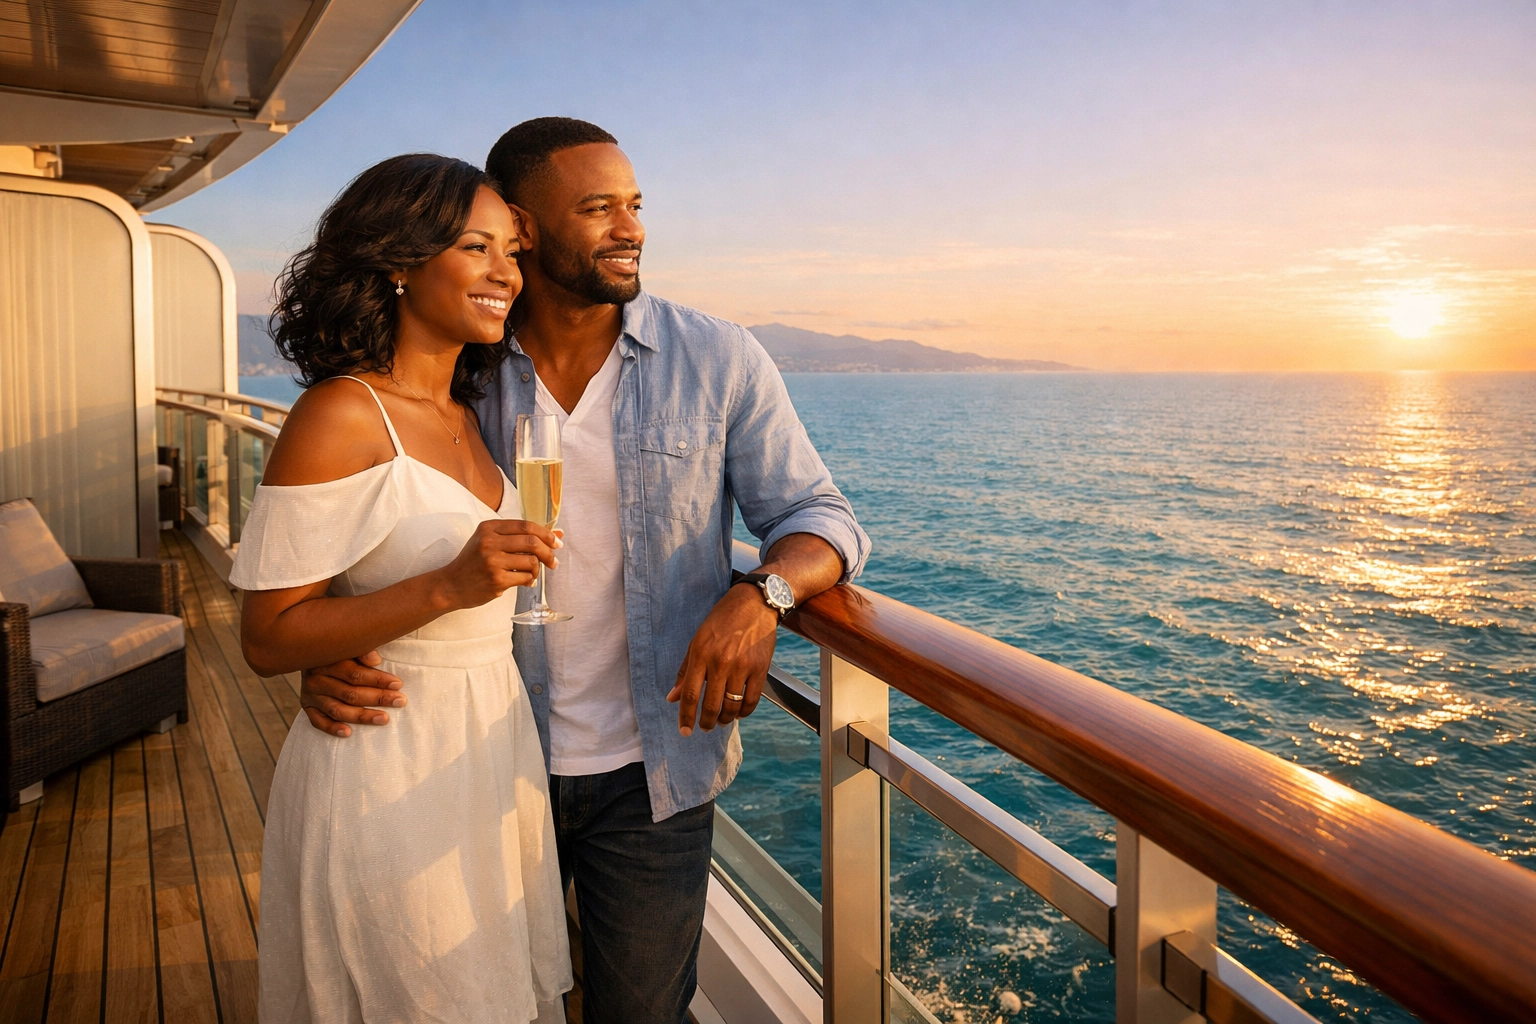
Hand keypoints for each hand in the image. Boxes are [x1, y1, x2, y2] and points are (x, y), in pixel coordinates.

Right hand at [300, 652, 403, 736]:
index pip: (354, 673)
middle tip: (399, 701)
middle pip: (349, 693)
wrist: (310, 656)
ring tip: (384, 718)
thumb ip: (362, 651)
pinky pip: (318, 722)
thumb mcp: (349, 647)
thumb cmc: (338, 652)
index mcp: (326, 661)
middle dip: (377, 698)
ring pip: (338, 710)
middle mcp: (316, 680)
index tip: (397, 684)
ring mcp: (310, 696)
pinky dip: (332, 728)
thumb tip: (376, 660)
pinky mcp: (308, 708)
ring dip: (362, 716)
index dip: (377, 679)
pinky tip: (348, 733)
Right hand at [433, 519, 561, 610]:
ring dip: (538, 569)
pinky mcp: (496, 579)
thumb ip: (521, 536)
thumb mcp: (491, 542)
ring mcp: (492, 561)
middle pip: (532, 542)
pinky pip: (526, 577)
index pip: (526, 525)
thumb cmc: (473, 562)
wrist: (451, 585)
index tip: (556, 542)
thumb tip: (558, 534)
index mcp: (489, 528)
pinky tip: (525, 581)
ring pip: (531, 561)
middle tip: (554, 562)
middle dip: (549, 552)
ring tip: (533, 573)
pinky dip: (530, 580)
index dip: (546, 533)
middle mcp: (490, 541)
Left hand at [667, 583, 777, 735]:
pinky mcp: (761, 669)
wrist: (754, 604)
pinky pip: (751, 700)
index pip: (689, 693)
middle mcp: (720, 662)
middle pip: (710, 705)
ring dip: (725, 719)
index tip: (685, 731)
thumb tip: (672, 698)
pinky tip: (739, 713)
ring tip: (721, 720)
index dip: (685, 716)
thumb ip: (685, 670)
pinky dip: (744, 712)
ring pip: (731, 706)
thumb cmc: (722, 621)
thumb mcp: (697, 640)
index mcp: (701, 654)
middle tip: (705, 727)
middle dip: (706, 722)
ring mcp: (742, 666)